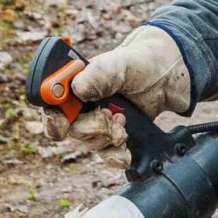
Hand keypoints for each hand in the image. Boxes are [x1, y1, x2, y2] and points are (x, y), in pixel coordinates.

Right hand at [40, 25, 189, 168]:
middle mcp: (82, 105)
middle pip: (69, 130)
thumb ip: (101, 73)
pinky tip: (125, 148)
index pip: (51, 106)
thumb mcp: (122, 62)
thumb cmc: (139, 63)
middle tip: (110, 117)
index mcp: (76, 84)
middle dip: (91, 128)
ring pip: (89, 143)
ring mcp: (97, 122)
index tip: (63, 125)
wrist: (165, 77)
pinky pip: (107, 155)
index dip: (52, 118)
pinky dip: (116, 156)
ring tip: (123, 122)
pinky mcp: (112, 136)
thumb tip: (77, 89)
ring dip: (107, 138)